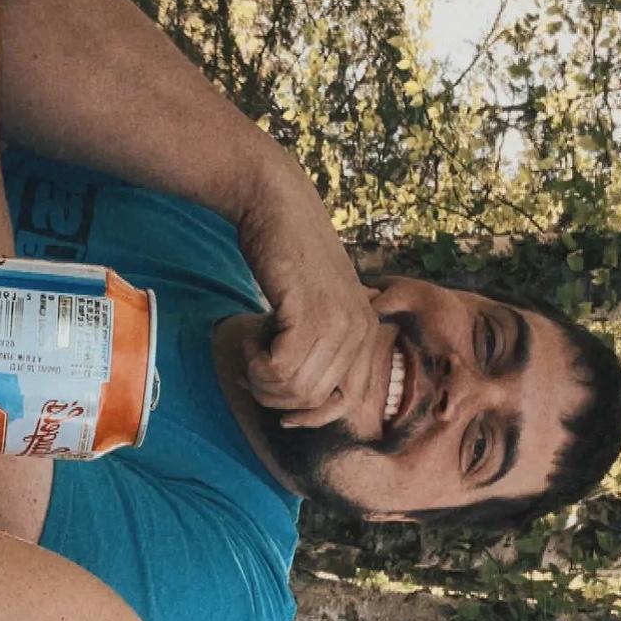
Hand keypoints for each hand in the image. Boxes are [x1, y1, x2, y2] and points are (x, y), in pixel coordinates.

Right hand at [235, 153, 381, 428]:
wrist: (275, 204)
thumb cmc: (287, 256)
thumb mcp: (315, 306)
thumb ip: (319, 348)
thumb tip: (295, 411)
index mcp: (366, 332)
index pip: (347, 404)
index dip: (309, 415)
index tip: (280, 408)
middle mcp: (360, 330)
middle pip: (313, 402)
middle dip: (275, 393)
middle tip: (255, 362)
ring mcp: (339, 322)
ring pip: (294, 390)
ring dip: (261, 376)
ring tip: (255, 343)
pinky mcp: (310, 313)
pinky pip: (278, 370)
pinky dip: (255, 360)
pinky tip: (254, 334)